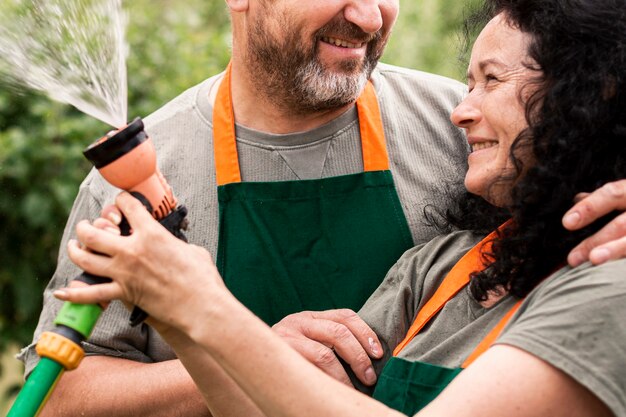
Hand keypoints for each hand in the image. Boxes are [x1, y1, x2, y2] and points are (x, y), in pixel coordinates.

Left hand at [54, 192, 221, 331]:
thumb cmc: (202, 277)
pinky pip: (92, 293)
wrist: (201, 304)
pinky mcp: (124, 293)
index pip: (128, 207)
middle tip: (86, 226)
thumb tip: (175, 247)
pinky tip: (63, 292)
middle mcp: (132, 250)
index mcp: (152, 234)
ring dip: (76, 251)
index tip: (121, 201)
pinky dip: (75, 294)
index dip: (122, 200)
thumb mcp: (192, 249)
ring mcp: (125, 272)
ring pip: (86, 258)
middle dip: (85, 227)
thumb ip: (176, 244)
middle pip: (94, 232)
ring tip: (74, 247)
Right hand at [272, 309, 382, 386]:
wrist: (248, 357)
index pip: (344, 316)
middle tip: (369, 377)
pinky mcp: (278, 355)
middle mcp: (298, 321)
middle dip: (358, 356)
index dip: (365, 332)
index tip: (379, 353)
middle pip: (338, 332)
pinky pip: (308, 369)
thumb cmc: (289, 356)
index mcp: (310, 316)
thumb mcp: (308, 341)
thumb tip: (370, 357)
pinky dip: (326, 382)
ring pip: (325, 354)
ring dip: (344, 376)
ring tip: (353, 390)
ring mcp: (286, 337)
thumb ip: (329, 342)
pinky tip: (333, 391)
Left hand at [563, 179, 625, 265]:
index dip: (590, 207)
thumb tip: (578, 198)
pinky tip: (615, 275)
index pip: (613, 194)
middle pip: (622, 224)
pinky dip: (625, 265)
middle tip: (573, 258)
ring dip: (615, 251)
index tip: (567, 223)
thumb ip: (610, 197)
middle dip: (597, 241)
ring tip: (594, 261)